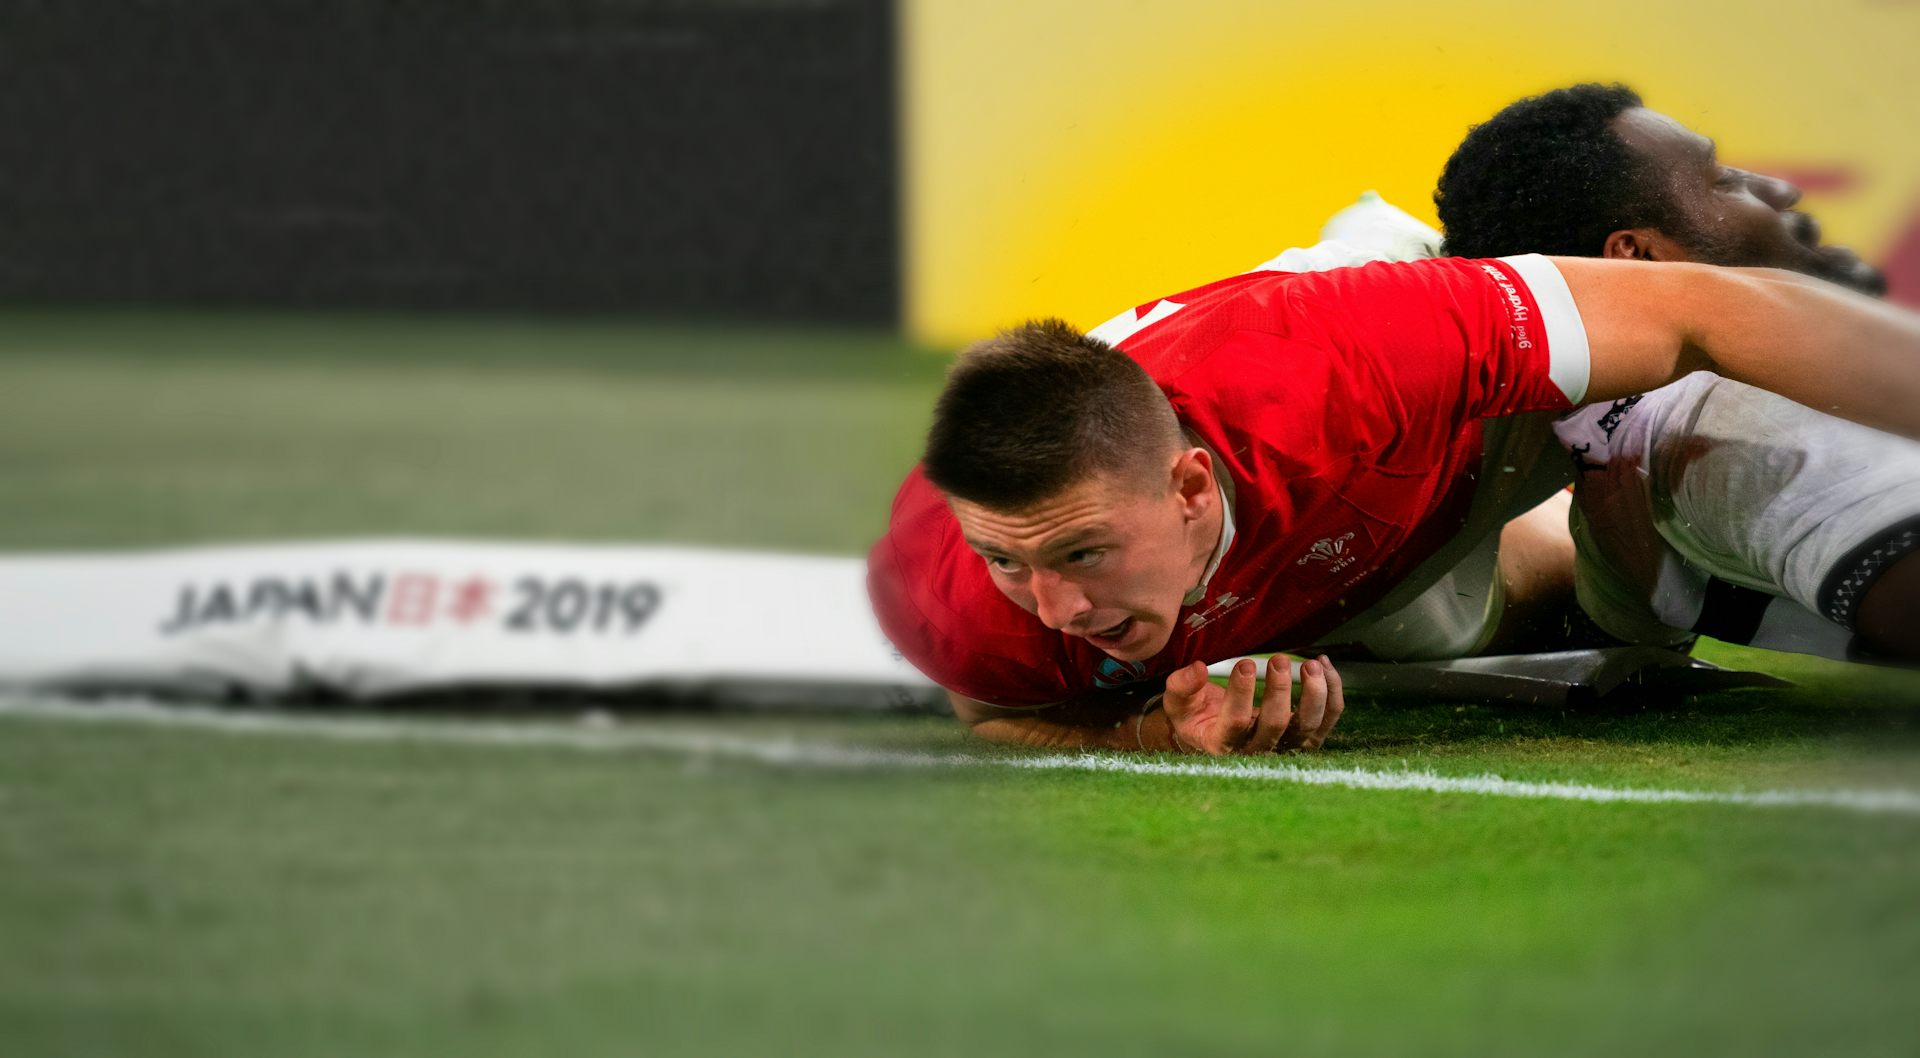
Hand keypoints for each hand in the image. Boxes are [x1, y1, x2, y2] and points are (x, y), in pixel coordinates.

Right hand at [1161, 655, 1345, 755]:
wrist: (1215, 735)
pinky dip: (1332, 691)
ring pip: (1309, 726)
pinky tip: (1322, 664)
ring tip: (1310, 664)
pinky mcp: (1307, 738)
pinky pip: (1328, 718)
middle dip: (1280, 690)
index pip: (1236, 723)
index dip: (1242, 693)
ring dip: (1314, 692)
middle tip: (1279, 659)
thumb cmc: (1196, 717)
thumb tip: (1198, 668)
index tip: (1246, 664)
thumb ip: (1182, 686)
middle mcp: (1257, 751)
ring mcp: (1286, 747)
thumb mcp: (1178, 703)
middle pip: (1276, 726)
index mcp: (1222, 744)